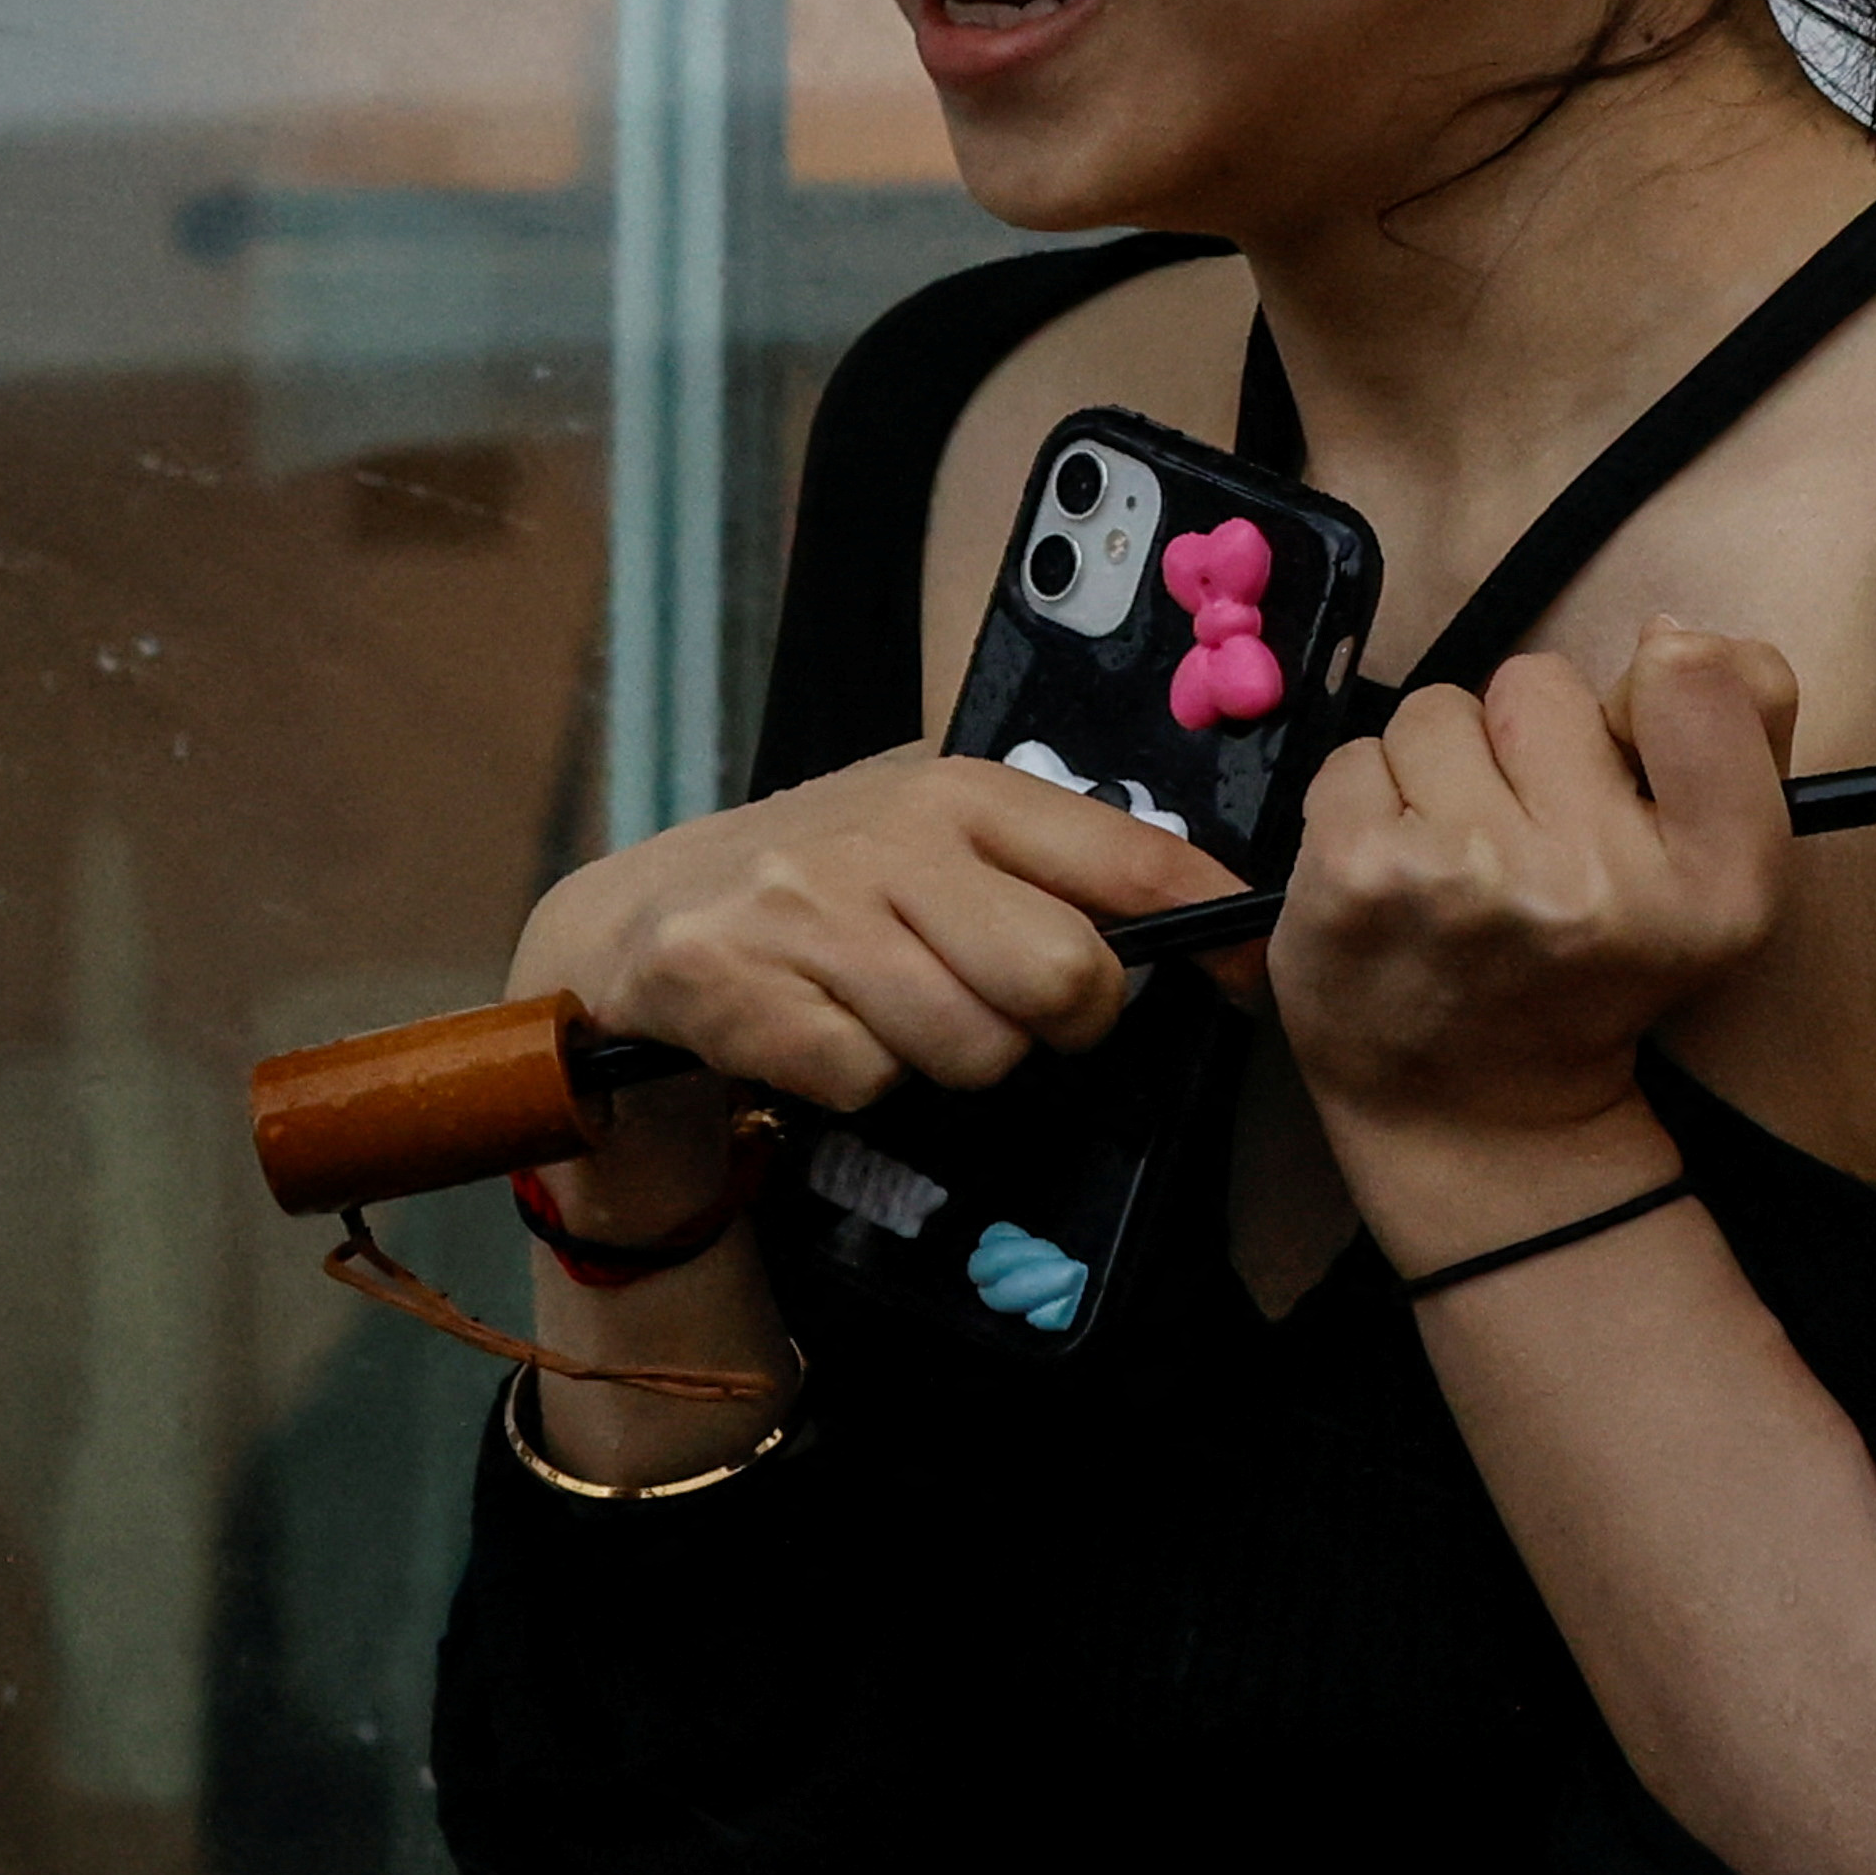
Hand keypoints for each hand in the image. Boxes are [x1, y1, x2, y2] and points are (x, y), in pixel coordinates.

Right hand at [509, 748, 1248, 1208]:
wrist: (633, 920)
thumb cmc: (824, 884)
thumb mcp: (938, 843)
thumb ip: (1056, 868)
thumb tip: (1213, 921)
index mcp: (964, 791)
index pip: (1132, 857)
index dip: (1207, 929)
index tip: (1243, 980)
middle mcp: (890, 836)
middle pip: (1065, 976)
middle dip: (1062, 1025)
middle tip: (1019, 1018)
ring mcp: (804, 908)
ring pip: (973, 1045)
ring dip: (951, 1061)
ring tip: (897, 1016)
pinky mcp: (732, 984)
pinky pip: (867, 1079)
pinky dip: (860, 1083)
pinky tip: (823, 1036)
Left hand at [1270, 620, 1802, 1201]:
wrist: (1479, 1115)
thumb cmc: (1595, 968)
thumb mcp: (1717, 866)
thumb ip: (1735, 725)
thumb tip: (1669, 636)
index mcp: (1715, 880)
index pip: (1697, 676)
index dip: (1651, 697)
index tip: (1625, 766)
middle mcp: (1595, 881)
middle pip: (1540, 682)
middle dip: (1524, 742)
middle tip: (1527, 834)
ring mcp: (1465, 876)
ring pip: (1439, 713)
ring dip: (1439, 774)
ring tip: (1455, 860)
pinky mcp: (1357, 874)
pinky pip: (1357, 758)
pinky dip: (1367, 807)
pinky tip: (1393, 880)